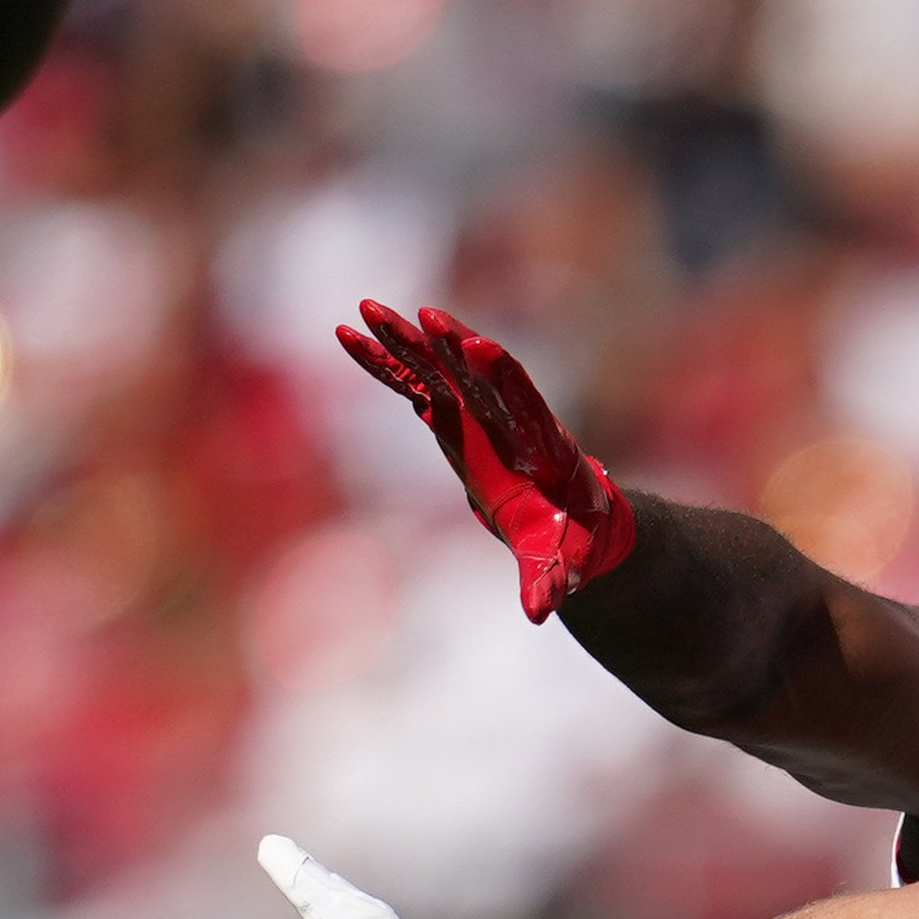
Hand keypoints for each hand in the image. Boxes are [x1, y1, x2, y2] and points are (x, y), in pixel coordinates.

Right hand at [340, 297, 638, 621]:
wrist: (567, 520)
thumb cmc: (574, 541)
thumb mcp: (565, 564)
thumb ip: (552, 581)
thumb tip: (542, 611)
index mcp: (543, 446)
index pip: (524, 403)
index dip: (503, 376)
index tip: (480, 346)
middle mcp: (509, 418)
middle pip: (477, 375)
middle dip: (450, 345)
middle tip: (425, 316)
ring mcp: (476, 411)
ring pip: (437, 368)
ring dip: (404, 339)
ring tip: (366, 307)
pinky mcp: (450, 414)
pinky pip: (410, 383)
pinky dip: (382, 362)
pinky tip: (345, 335)